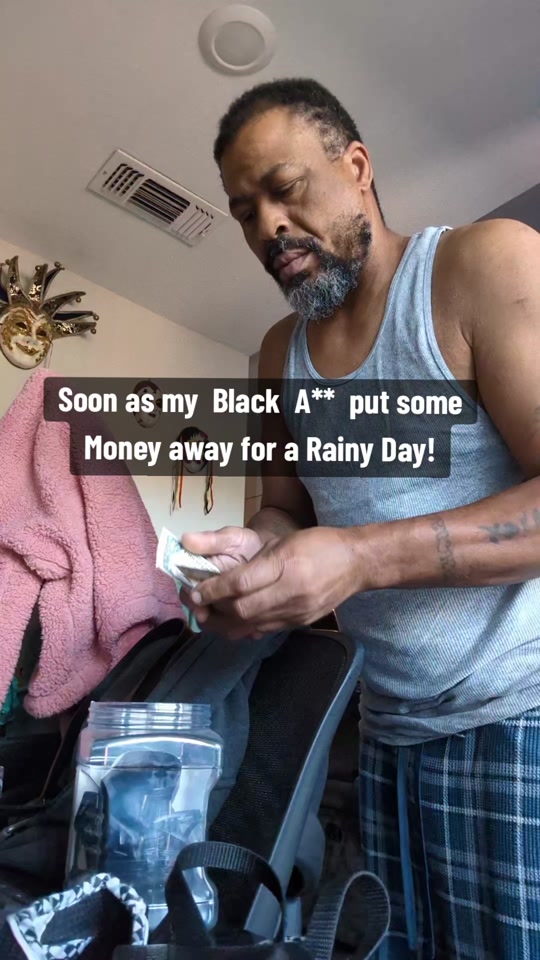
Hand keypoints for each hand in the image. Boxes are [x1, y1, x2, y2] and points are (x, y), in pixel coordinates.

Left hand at [189, 527, 363, 639]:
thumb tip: (222, 576)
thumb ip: (254, 561)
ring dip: (225, 623)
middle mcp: (290, 592)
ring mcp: (297, 611)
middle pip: (242, 609)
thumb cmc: (319, 544)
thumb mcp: (284, 543)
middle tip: (195, 605)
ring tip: (207, 617)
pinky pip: (266, 629)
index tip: (194, 590)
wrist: (356, 563)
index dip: (212, 589)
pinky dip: (245, 628)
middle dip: (214, 609)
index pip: (240, 583)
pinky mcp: (300, 623)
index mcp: (285, 565)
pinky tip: (232, 623)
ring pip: (252, 625)